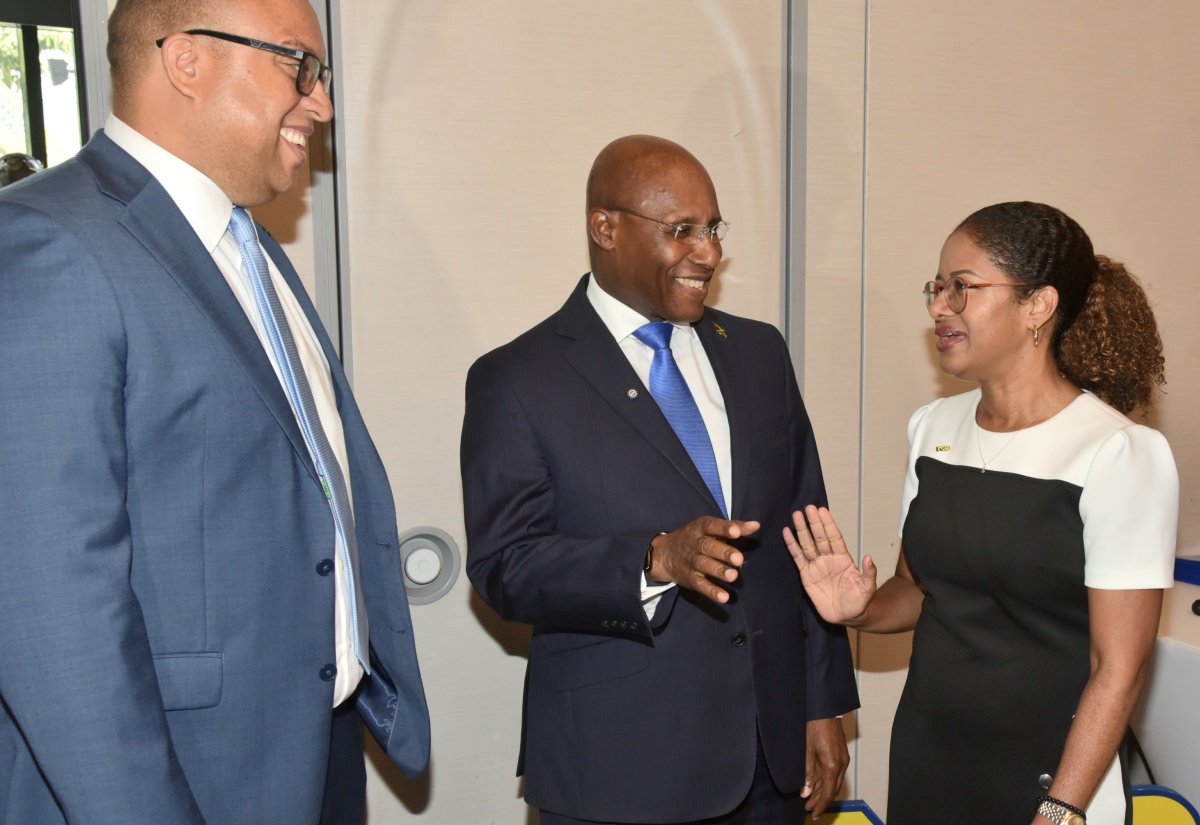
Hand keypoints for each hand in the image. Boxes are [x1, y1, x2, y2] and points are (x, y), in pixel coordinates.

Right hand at [649, 517, 759, 603]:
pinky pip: (701, 585)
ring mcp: (691, 562)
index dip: (724, 528)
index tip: (736, 532)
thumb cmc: (696, 538)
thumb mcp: (710, 529)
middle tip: (738, 558)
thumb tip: (756, 525)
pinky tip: (724, 597)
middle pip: (708, 547)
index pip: (712, 526)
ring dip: (719, 571)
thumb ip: (734, 527)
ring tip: (734, 576)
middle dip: (723, 552)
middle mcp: (695, 544)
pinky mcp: (690, 579)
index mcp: (700, 529)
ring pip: (704, 566)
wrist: (664, 554)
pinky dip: (711, 592)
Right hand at [783, 505, 876, 625]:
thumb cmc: (859, 602)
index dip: (829, 525)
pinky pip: (797, 557)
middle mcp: (828, 558)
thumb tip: (868, 557)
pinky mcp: (806, 575)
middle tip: (808, 508)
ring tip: (795, 515)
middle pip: (820, 537)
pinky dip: (792, 545)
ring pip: (807, 544)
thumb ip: (868, 574)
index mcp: (843, 559)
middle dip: (814, 523)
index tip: (822, 511)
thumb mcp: (867, 589)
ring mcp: (816, 565)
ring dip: (801, 530)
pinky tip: (787, 533)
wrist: (847, 616)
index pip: (834, 538)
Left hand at [801, 717, 848, 817]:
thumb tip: (806, 792)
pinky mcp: (841, 754)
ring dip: (823, 791)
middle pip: (832, 790)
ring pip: (834, 782)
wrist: (825, 709)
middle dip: (821, 801)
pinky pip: (835, 773)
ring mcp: (843, 759)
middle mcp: (841, 764)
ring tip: (810, 799)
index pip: (828, 793)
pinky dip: (826, 781)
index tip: (813, 813)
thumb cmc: (814, 726)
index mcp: (832, 765)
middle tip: (809, 808)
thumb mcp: (806, 751)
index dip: (820, 805)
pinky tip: (817, 784)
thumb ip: (807, 773)